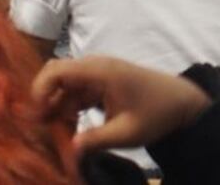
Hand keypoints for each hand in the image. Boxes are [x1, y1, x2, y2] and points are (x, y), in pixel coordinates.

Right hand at [31, 56, 211, 153]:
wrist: (182, 103)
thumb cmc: (156, 114)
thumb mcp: (126, 132)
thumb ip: (95, 140)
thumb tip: (69, 151)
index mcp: (100, 72)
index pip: (56, 70)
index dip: (39, 91)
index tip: (37, 118)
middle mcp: (95, 67)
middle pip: (56, 76)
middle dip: (44, 102)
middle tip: (42, 129)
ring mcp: (98, 75)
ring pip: (64, 88)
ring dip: (57, 108)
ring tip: (55, 136)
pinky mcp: (101, 84)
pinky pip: (76, 93)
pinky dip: (69, 109)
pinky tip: (70, 130)